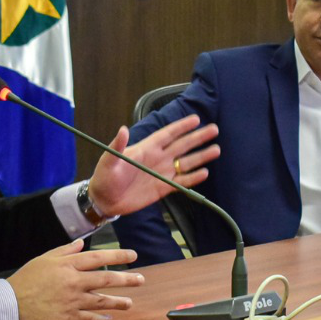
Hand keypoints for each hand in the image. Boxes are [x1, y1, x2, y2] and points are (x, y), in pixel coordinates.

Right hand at [8, 240, 141, 319]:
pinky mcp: (68, 318)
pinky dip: (101, 318)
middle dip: (127, 279)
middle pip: (106, 279)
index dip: (118, 255)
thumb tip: (82, 243)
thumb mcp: (43, 259)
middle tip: (141, 279)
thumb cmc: (25, 279)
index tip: (133, 255)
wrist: (9, 304)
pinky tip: (109, 318)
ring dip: (119, 302)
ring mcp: (73, 301)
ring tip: (130, 302)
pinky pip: (90, 318)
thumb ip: (64, 251)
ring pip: (102, 300)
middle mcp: (74, 281)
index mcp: (68, 265)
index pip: (99, 257)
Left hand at [88, 114, 220, 215]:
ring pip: (186, 163)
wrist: (104, 200)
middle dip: (198, 137)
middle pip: (182, 146)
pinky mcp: (163, 188)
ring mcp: (162, 173)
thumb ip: (118, 145)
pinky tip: (204, 173)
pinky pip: (181, 182)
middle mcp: (158, 158)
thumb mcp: (108, 161)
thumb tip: (123, 129)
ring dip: (201, 156)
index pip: (168, 134)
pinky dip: (193, 178)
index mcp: (146, 148)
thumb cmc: (104, 177)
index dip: (181, 126)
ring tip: (216, 150)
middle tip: (214, 129)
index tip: (196, 118)